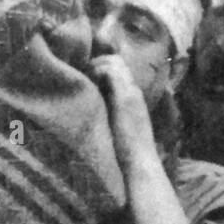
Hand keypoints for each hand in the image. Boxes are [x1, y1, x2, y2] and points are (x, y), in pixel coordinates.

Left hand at [89, 53, 157, 168]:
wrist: (140, 163)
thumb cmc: (126, 153)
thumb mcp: (117, 128)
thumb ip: (109, 114)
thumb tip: (93, 109)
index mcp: (133, 97)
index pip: (119, 69)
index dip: (102, 67)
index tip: (87, 77)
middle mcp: (134, 91)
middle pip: (116, 60)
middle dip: (97, 62)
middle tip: (83, 74)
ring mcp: (131, 92)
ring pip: (113, 61)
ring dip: (95, 65)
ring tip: (83, 77)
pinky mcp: (125, 97)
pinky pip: (110, 71)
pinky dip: (96, 71)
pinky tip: (87, 82)